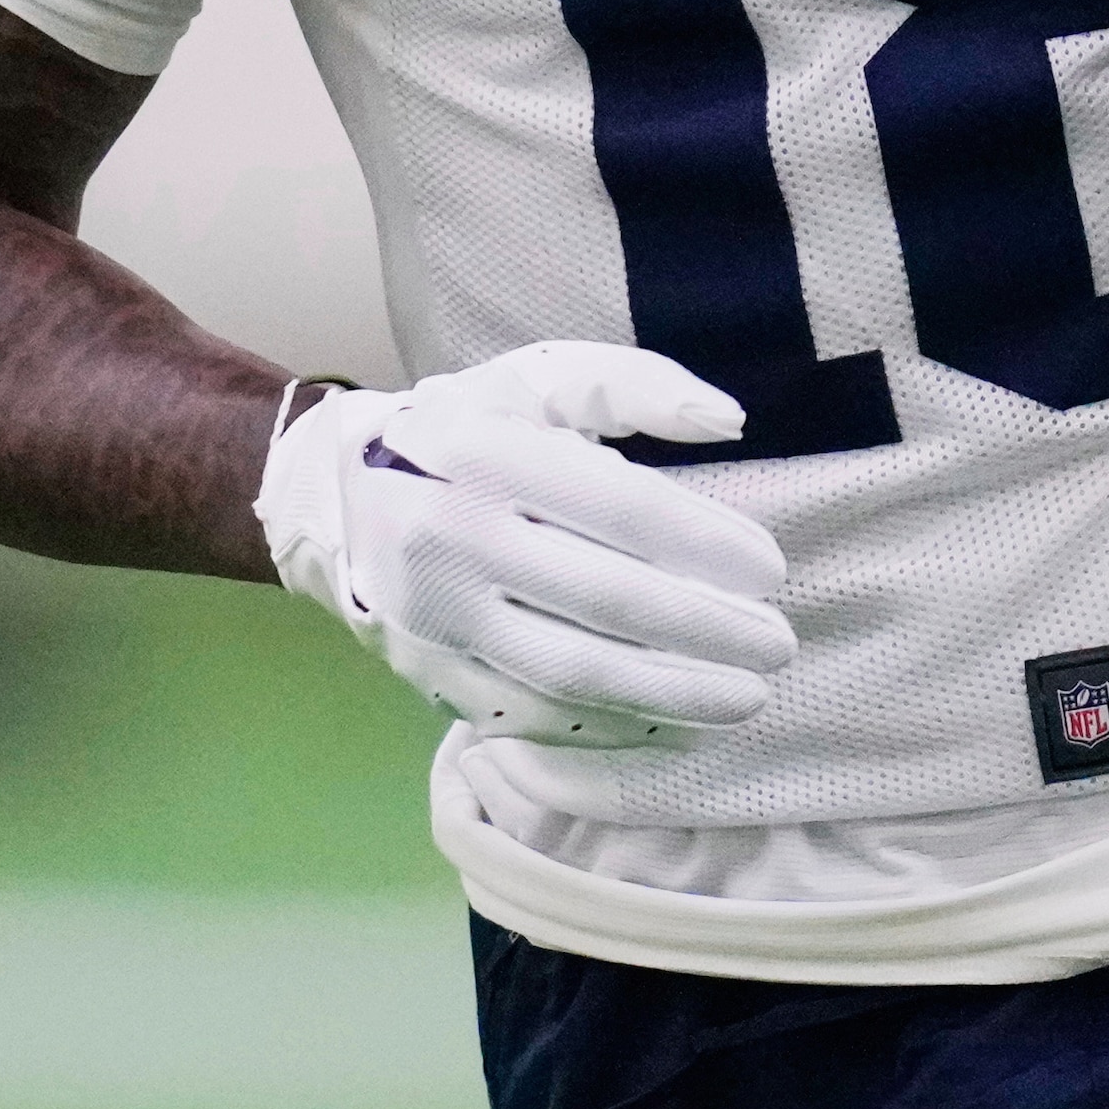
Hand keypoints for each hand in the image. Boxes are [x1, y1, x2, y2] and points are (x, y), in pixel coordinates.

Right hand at [250, 342, 797, 747]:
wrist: (330, 500)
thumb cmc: (464, 431)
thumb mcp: (538, 381)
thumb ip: (635, 386)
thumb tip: (728, 420)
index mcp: (486, 455)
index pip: (621, 509)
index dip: (706, 544)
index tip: (772, 570)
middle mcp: (455, 540)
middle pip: (607, 600)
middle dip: (707, 631)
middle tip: (778, 646)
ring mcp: (438, 620)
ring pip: (574, 672)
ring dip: (672, 693)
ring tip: (746, 697)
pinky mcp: (431, 676)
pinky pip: (536, 715)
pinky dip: (613, 726)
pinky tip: (676, 723)